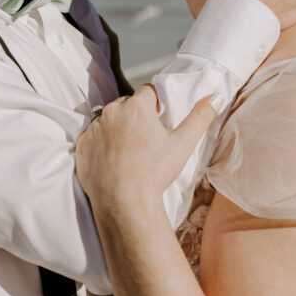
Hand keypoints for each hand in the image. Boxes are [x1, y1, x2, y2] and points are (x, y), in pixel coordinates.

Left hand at [76, 86, 217, 213]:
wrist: (124, 203)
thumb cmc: (154, 174)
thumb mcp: (183, 144)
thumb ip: (200, 117)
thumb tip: (214, 97)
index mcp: (136, 107)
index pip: (147, 92)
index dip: (155, 104)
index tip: (158, 119)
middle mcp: (111, 112)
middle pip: (126, 105)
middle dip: (134, 117)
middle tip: (145, 140)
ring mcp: (94, 129)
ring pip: (108, 121)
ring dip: (117, 130)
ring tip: (129, 153)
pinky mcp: (82, 146)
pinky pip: (92, 138)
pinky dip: (100, 145)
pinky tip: (113, 161)